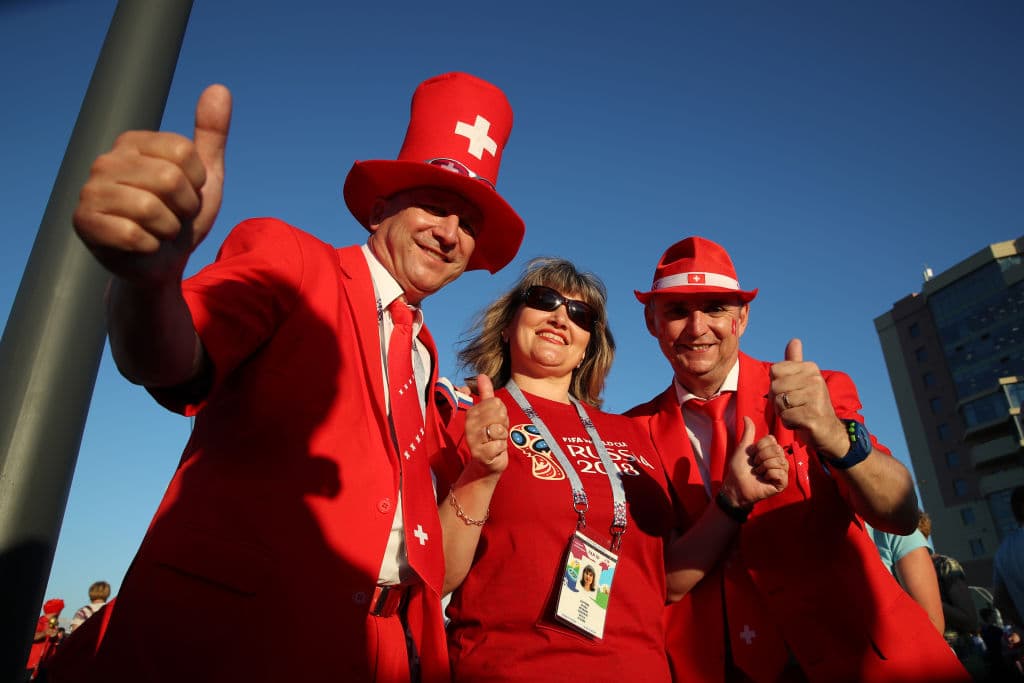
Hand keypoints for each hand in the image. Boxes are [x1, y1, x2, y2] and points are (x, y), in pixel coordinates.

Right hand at [73, 84, 231, 284]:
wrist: (161, 263)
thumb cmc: (180, 217)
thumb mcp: (204, 177)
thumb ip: (210, 135)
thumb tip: (220, 88)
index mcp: (134, 143)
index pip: (185, 152)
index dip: (197, 182)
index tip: (187, 195)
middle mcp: (107, 160)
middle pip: (170, 179)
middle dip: (184, 208)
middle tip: (173, 217)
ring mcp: (91, 190)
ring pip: (152, 208)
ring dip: (168, 229)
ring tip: (158, 230)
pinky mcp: (84, 222)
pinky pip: (134, 235)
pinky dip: (149, 246)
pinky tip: (141, 245)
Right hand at [463, 374, 508, 476]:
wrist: (487, 463)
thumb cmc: (490, 436)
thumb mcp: (489, 414)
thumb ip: (486, 394)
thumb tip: (482, 375)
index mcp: (471, 413)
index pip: (495, 402)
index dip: (501, 413)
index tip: (495, 422)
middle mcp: (470, 425)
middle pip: (498, 414)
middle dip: (503, 424)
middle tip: (497, 432)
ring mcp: (473, 440)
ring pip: (499, 429)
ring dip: (503, 437)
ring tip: (496, 441)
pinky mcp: (480, 454)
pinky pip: (500, 445)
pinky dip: (502, 449)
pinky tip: (495, 451)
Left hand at [720, 416, 788, 506]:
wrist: (735, 485)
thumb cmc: (738, 468)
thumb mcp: (743, 448)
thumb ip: (748, 433)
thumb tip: (746, 417)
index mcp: (771, 450)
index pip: (771, 440)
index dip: (758, 447)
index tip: (752, 456)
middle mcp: (779, 460)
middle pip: (776, 449)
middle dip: (760, 457)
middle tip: (755, 466)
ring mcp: (782, 472)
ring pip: (778, 461)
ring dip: (763, 467)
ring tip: (758, 473)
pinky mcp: (782, 483)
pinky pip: (779, 472)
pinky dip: (768, 475)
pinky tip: (764, 479)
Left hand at [769, 338, 848, 457]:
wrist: (828, 430)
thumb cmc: (810, 404)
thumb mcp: (803, 380)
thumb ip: (795, 362)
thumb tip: (794, 340)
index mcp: (810, 368)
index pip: (774, 370)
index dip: (776, 384)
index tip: (790, 391)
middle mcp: (815, 379)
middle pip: (774, 387)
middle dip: (778, 400)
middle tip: (794, 405)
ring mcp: (815, 397)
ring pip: (779, 403)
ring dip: (783, 412)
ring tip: (798, 413)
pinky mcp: (812, 415)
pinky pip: (785, 417)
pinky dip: (789, 423)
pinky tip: (801, 422)